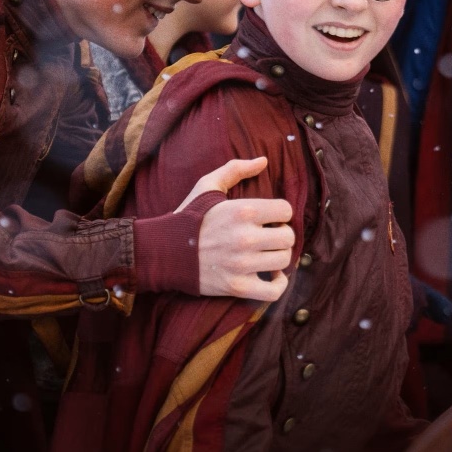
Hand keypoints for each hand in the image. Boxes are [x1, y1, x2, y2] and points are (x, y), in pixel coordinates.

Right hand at [183, 157, 293, 301]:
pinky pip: (274, 291)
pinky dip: (279, 285)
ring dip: (279, 257)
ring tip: (267, 254)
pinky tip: (272, 276)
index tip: (270, 218)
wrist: (163, 251)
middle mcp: (245, 238)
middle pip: (288, 237)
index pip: (286, 210)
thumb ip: (235, 169)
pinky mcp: (237, 286)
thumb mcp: (207, 186)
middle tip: (269, 236)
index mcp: (242, 211)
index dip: (280, 213)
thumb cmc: (188, 217)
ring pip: (284, 261)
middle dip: (281, 235)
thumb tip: (264, 160)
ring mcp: (242, 265)